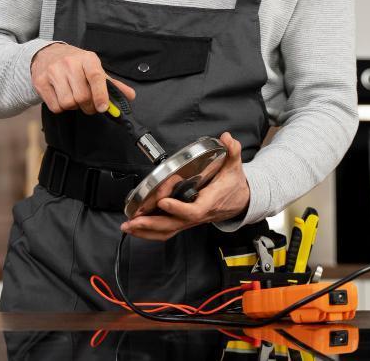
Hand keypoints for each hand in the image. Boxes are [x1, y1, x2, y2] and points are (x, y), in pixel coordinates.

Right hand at [30, 42, 135, 113]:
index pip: (96, 77)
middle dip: (88, 106)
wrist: (48, 54)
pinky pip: (55, 106)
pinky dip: (61, 107)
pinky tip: (61, 97)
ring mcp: (53, 72)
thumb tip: (130, 96)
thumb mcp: (94, 68)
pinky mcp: (40, 81)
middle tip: (89, 104)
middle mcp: (70, 63)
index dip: (100, 95)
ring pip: (68, 103)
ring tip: (73, 97)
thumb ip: (112, 84)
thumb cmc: (75, 64)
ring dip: (73, 106)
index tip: (103, 108)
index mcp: (87, 59)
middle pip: (82, 96)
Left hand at [120, 132, 249, 240]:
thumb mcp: (235, 166)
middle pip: (174, 224)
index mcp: (209, 202)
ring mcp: (190, 220)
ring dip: (146, 230)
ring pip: (167, 231)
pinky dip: (150, 232)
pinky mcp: (184, 221)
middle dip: (152, 224)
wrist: (240, 201)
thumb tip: (227, 138)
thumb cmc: (233, 185)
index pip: (193, 210)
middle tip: (134, 220)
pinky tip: (137, 228)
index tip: (162, 201)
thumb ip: (232, 151)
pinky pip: (167, 231)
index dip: (177, 208)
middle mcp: (197, 214)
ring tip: (129, 225)